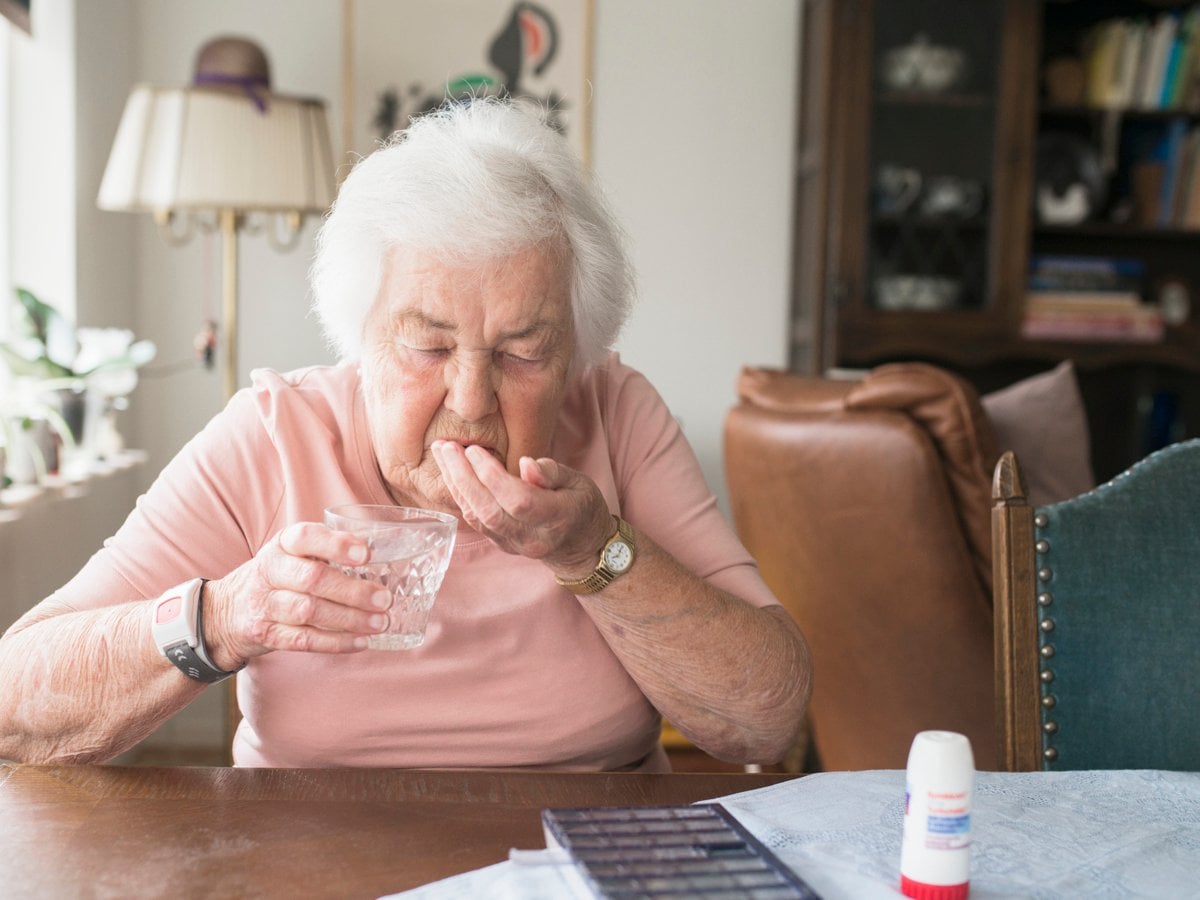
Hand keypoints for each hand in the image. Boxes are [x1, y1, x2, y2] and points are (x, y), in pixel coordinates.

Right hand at [203, 522, 391, 667]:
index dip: (336, 545)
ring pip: (309, 611)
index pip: (306, 537)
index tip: (366, 555)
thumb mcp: (292, 554)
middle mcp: (270, 570)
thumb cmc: (277, 577)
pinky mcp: (265, 633)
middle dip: (353, 591)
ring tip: (379, 623)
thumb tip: (381, 552)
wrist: (225, 612)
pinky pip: (304, 640)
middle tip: (384, 599)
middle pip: (313, 579)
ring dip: (349, 619)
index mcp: (281, 545)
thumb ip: (327, 550)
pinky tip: (360, 642)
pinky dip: (335, 642)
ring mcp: (264, 604)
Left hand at [430, 440, 612, 575]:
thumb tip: (526, 464)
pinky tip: (452, 472)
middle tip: (447, 447)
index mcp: (557, 518)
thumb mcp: (579, 482)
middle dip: (464, 477)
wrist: (581, 546)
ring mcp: (515, 545)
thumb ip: (552, 472)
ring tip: (442, 454)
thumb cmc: (581, 505)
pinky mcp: (501, 545)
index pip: (519, 500)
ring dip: (456, 484)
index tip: (475, 449)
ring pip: (477, 517)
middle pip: (490, 510)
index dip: (493, 476)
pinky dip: (461, 495)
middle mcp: (533, 537)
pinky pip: (475, 521)